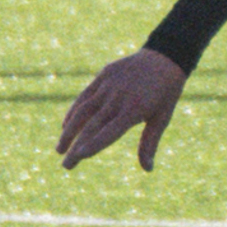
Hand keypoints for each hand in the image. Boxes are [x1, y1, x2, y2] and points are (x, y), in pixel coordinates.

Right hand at [57, 48, 187, 170]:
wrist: (165, 56)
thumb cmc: (166, 93)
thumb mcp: (161, 119)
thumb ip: (149, 143)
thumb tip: (147, 170)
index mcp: (134, 110)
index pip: (108, 132)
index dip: (92, 145)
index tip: (78, 157)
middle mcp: (118, 98)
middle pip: (92, 126)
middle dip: (76, 147)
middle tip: (66, 165)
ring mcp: (109, 85)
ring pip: (83, 111)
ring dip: (69, 131)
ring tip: (60, 149)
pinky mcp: (104, 75)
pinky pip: (85, 96)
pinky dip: (73, 111)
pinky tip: (65, 126)